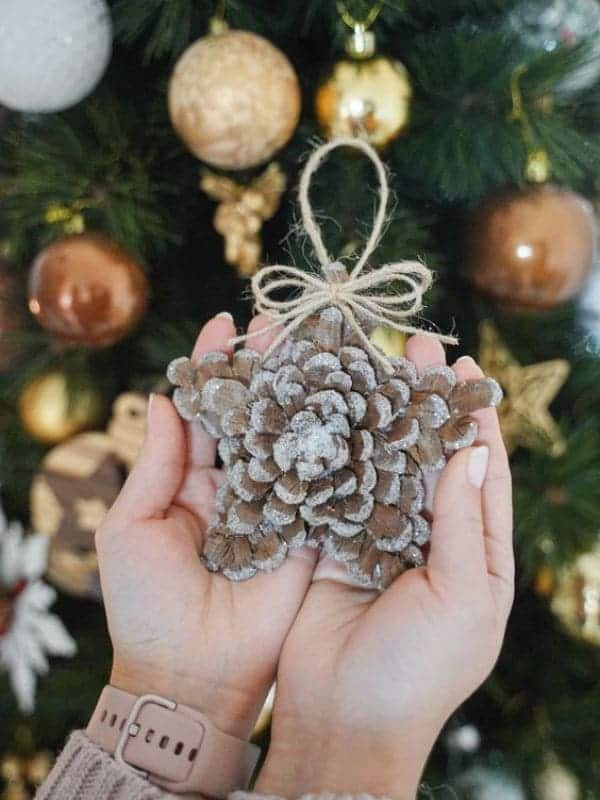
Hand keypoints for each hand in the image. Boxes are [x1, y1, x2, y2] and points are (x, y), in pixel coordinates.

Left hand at [95, 313, 314, 739]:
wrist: (192, 675)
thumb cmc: (146, 604)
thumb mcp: (134, 526)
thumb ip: (155, 461)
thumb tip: (160, 396)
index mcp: (195, 479)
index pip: (208, 410)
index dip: (216, 367)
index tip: (225, 323)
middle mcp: (241, 484)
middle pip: (258, 414)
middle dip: (270, 367)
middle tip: (284, 321)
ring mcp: (279, 505)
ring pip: (294, 438)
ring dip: (308, 394)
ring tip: (324, 346)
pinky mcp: (310, 531)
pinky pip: (325, 483)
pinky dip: (340, 446)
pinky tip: (356, 403)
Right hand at [256, 335, 513, 797]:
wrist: (342, 720)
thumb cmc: (418, 670)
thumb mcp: (462, 597)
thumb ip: (465, 521)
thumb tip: (473, 449)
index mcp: (475, 551)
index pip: (481, 469)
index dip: (473, 416)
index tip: (461, 367)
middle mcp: (428, 535)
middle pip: (428, 454)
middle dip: (422, 401)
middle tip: (413, 345)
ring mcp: (377, 535)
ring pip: (380, 460)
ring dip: (376, 415)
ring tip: (368, 360)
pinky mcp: (332, 540)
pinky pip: (337, 484)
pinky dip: (334, 448)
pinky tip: (326, 407)